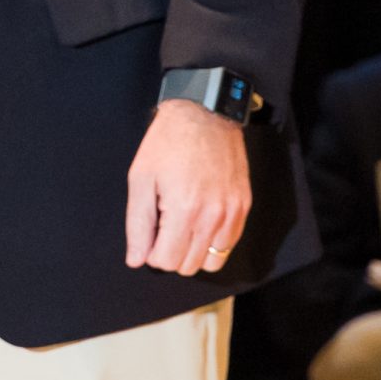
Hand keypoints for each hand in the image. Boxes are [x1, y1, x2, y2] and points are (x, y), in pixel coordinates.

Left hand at [124, 99, 251, 275]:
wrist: (204, 114)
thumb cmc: (167, 142)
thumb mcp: (141, 178)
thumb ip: (138, 224)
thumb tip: (136, 260)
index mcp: (183, 210)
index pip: (166, 261)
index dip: (151, 252)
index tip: (150, 233)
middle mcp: (212, 217)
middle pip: (188, 265)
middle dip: (170, 253)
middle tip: (164, 225)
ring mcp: (232, 213)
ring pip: (211, 261)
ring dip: (193, 251)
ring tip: (182, 224)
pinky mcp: (244, 206)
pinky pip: (229, 244)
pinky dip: (212, 241)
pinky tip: (200, 220)